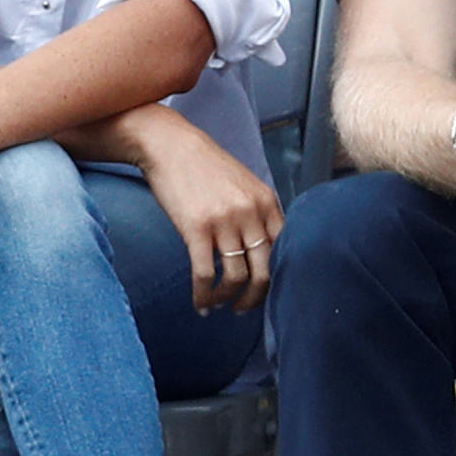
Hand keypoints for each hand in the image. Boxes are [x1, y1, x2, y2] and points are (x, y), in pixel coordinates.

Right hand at [134, 114, 286, 313]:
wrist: (172, 146)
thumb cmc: (206, 167)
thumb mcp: (244, 185)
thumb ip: (258, 214)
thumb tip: (264, 253)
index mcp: (267, 202)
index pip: (283, 252)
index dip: (276, 279)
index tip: (263, 292)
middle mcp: (251, 212)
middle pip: (264, 272)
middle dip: (254, 298)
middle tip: (242, 309)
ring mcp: (225, 221)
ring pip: (236, 278)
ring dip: (226, 299)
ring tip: (216, 305)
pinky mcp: (197, 228)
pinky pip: (205, 275)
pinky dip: (204, 296)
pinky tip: (200, 304)